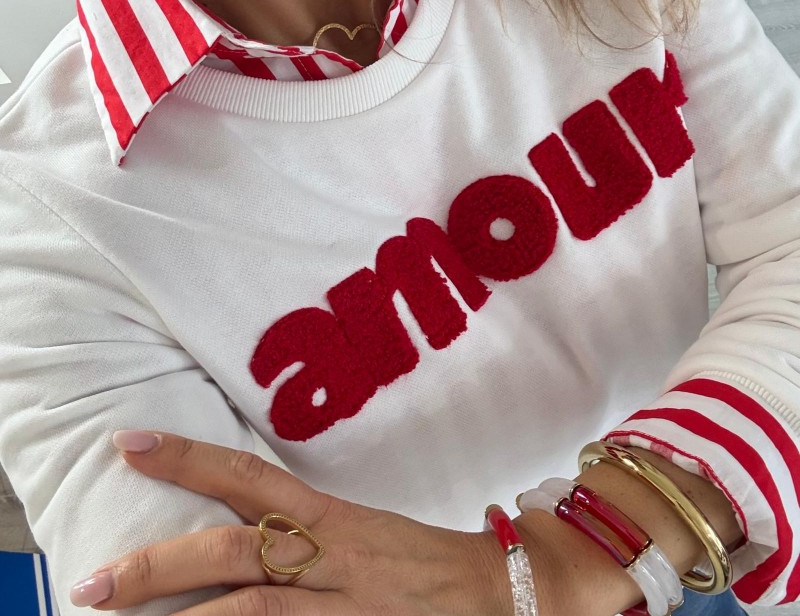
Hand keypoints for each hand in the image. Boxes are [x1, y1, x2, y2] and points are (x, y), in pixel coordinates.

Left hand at [70, 431, 511, 614]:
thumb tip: (241, 528)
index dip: (189, 458)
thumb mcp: (362, 531)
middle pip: (233, 555)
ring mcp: (340, 609)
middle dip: (156, 567)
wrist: (497, 594)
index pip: (249, 479)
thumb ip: (304, 529)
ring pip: (247, 614)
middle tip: (90, 583)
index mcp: (332, 518)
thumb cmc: (423, 561)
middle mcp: (330, 559)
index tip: (132, 444)